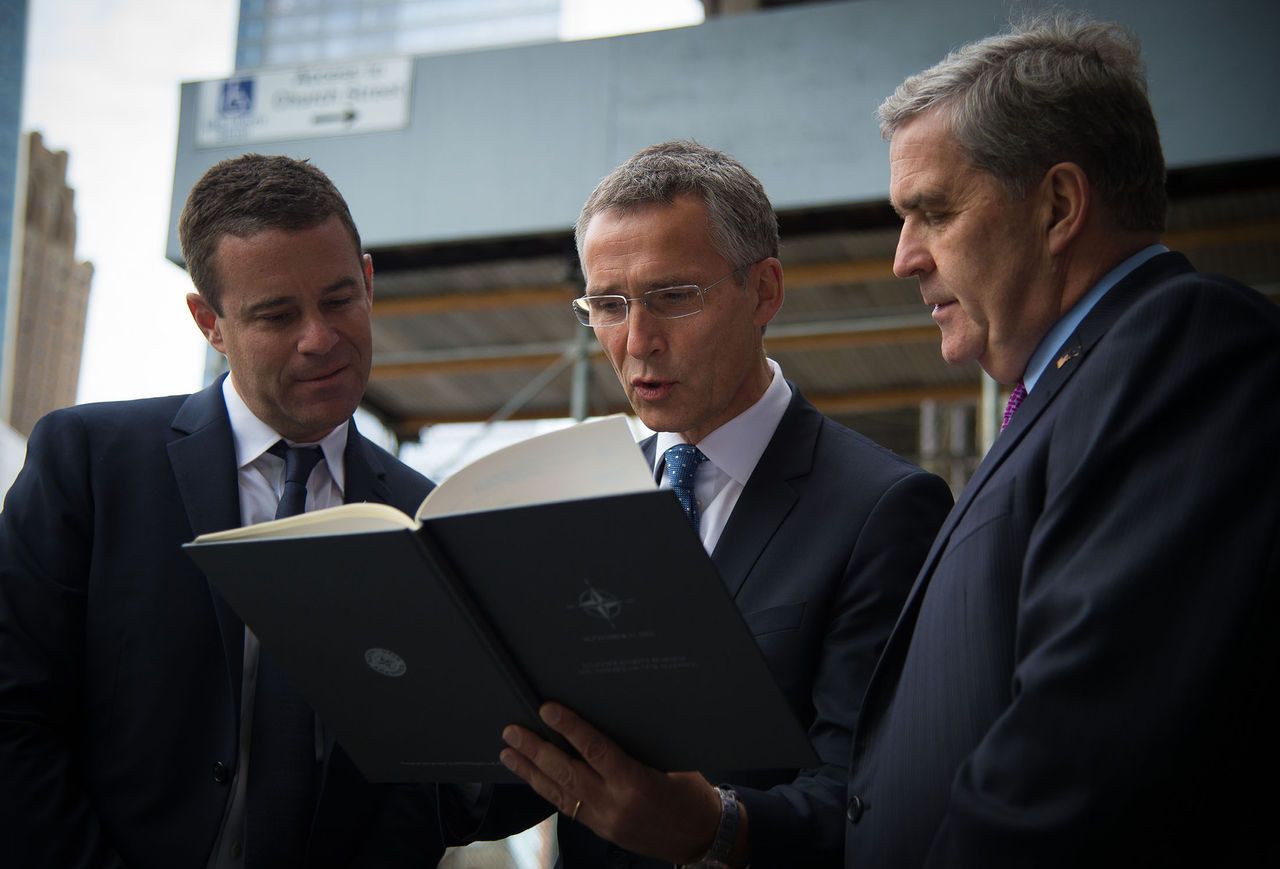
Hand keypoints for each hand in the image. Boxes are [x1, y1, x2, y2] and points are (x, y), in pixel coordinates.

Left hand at [499, 702, 737, 863]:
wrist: (701, 839)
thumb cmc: (691, 796)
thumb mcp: (672, 763)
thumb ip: (638, 747)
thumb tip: (607, 719)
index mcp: (635, 783)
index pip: (595, 750)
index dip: (569, 728)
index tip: (547, 710)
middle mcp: (614, 804)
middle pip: (567, 773)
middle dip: (536, 750)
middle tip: (512, 731)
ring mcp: (604, 821)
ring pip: (559, 793)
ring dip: (531, 771)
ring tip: (508, 753)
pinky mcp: (600, 830)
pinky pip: (567, 807)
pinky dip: (548, 790)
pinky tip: (533, 777)